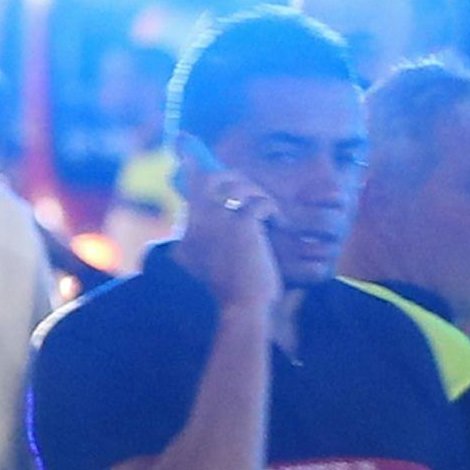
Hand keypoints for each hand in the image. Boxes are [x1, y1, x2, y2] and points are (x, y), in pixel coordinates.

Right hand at [177, 174, 283, 326]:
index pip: (189, 189)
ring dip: (259, 196)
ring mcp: (218, 220)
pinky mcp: (241, 225)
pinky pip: (260, 203)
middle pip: (211, 178)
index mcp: (188, 231)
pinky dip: (273, 211)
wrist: (243, 308)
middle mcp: (198, 221)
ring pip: (239, 187)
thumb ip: (200, 243)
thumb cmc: (231, 291)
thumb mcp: (207, 266)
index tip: (206, 161)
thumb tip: (205, 228)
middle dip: (234, 178)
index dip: (199, 170)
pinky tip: (281, 225)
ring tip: (270, 214)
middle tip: (253, 193)